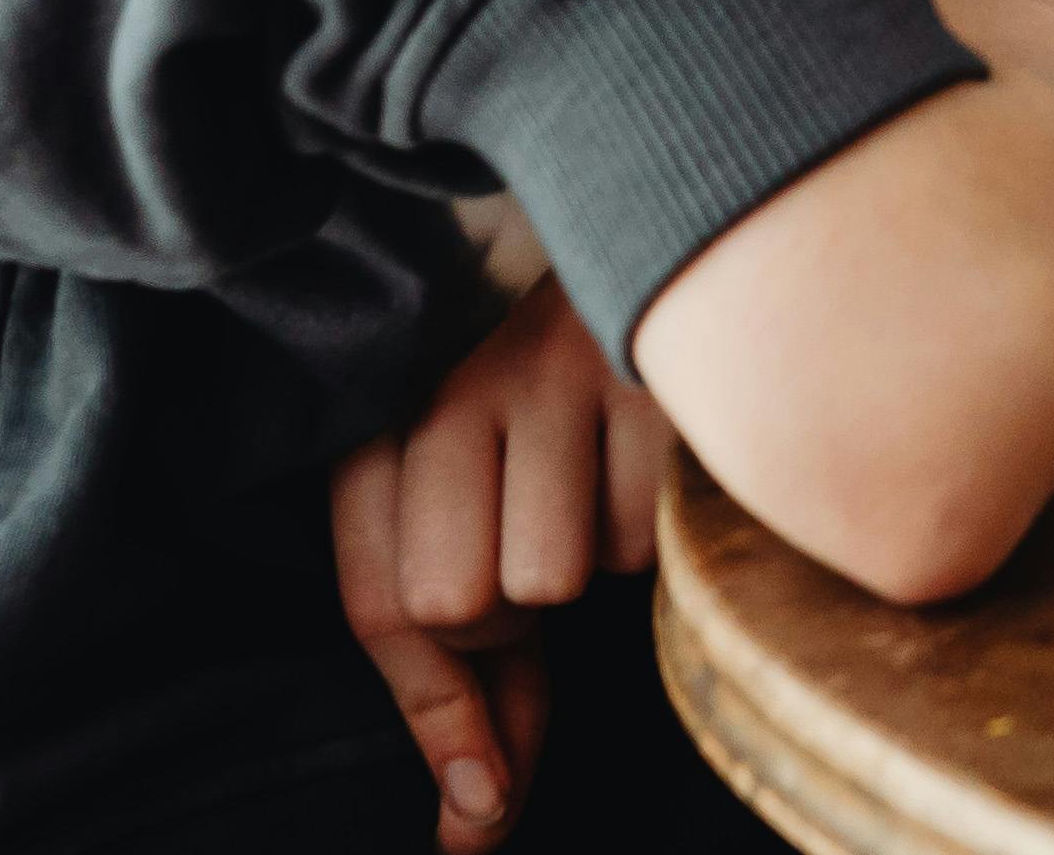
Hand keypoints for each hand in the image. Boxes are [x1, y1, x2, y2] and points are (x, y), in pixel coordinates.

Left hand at [328, 274, 662, 846]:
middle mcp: (458, 389)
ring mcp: (553, 373)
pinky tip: (655, 457)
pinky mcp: (644, 372)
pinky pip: (640, 533)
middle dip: (514, 620)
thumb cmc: (572, 444)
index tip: (480, 804)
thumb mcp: (498, 544)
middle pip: (453, 603)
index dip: (435, 714)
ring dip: (592, 565)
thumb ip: (478, 686)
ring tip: (605, 488)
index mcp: (398, 428)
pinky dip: (655, 526)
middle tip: (552, 553)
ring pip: (548, 575)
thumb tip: (476, 824)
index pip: (379, 603)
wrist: (674, 255)